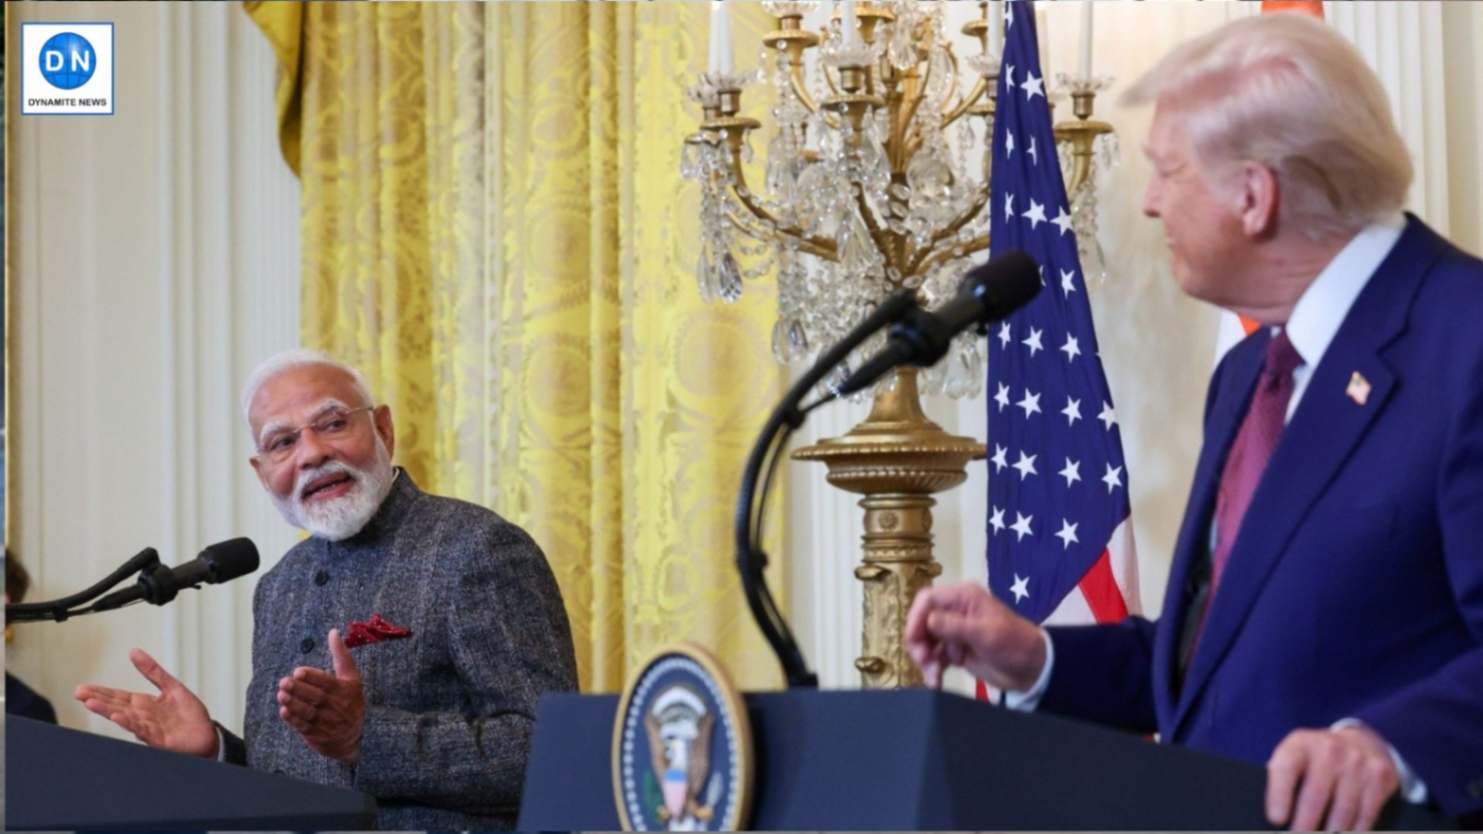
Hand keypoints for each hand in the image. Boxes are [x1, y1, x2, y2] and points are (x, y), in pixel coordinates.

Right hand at [74, 648, 218, 756]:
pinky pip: (142, 731)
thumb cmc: (189, 714)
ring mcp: (149, 728)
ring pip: (125, 718)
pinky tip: (117, 718)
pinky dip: (130, 724)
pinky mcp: (159, 740)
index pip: (118, 697)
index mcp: (144, 704)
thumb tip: (134, 651)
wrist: (207, 734)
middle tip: (78, 693)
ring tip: (90, 703)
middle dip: (97, 700)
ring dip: (107, 711)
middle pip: (116, 706)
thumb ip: (153, 671)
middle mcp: (143, 717)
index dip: (101, 692)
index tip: (82, 688)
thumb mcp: (171, 686)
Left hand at [277, 627, 364, 762]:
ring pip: (309, 713)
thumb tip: (333, 632)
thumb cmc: (350, 700)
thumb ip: (342, 655)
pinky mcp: (319, 735)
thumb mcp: (351, 678)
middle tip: (284, 682)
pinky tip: (284, 711)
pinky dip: (294, 720)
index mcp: (346, 690)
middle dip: (299, 690)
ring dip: (294, 704)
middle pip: (317, 698)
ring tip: (281, 695)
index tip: (298, 671)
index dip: (313, 677)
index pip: (328, 683)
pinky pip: (305, 728)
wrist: (355, 736)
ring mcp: (328, 722)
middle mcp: (338, 707)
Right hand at [903, 581, 1045, 689]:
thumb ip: (955, 626)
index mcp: (963, 597)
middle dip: (919, 642)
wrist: (1032, 669)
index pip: (928, 599)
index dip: (915, 618)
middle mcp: (955, 610)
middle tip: (924, 661)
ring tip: (934, 676)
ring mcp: (954, 631)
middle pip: (922, 621)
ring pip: (925, 641)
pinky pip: (934, 657)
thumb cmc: (1014, 644)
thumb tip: (928, 620)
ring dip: (925, 659)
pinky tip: (936, 682)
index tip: (913, 640)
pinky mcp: (955, 650)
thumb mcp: (986, 634)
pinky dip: (932, 668)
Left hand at [1266, 725, 1400, 830]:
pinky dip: (1356, 830)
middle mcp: (1329, 749)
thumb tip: (1279, 818)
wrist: (1360, 743)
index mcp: (1300, 744)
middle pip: (1316, 794)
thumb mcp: (1295, 757)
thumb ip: (1283, 780)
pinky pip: (1367, 812)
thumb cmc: (1316, 760)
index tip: (1276, 819)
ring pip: (1344, 809)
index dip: (1279, 795)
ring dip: (1333, 832)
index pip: (1286, 768)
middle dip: (1306, 824)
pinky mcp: (1379, 775)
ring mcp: (1357, 761)